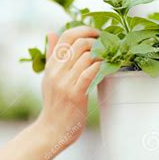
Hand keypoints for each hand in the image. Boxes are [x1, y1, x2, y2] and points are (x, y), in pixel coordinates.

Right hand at [35, 26, 100, 152]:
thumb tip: (51, 32)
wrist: (52, 129)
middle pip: (78, 43)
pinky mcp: (75, 94)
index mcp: (51, 65)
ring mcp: (65, 82)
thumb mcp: (49, 77)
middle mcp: (56, 71)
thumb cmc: (55, 103)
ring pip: (86, 56)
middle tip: (108, 46)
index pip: (66, 36)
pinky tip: (106, 69)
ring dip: (102, 55)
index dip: (85, 30)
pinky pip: (89, 73)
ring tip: (109, 59)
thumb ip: (52, 55)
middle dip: (97, 41)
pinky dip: (100, 67)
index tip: (97, 34)